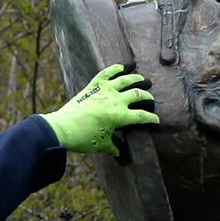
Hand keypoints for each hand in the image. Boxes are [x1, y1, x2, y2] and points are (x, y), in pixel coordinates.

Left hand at [42, 64, 159, 155]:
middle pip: (138, 95)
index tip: (156, 120)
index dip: (152, 118)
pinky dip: (116, 68)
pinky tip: (124, 66)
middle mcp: (116, 100)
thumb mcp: (102, 145)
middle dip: (147, 97)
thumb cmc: (84, 138)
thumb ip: (113, 147)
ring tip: (143, 79)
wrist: (63, 128)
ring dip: (137, 79)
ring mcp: (105, 90)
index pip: (142, 116)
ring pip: (126, 80)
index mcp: (120, 116)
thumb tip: (120, 154)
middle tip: (150, 99)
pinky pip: (107, 73)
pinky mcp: (93, 85)